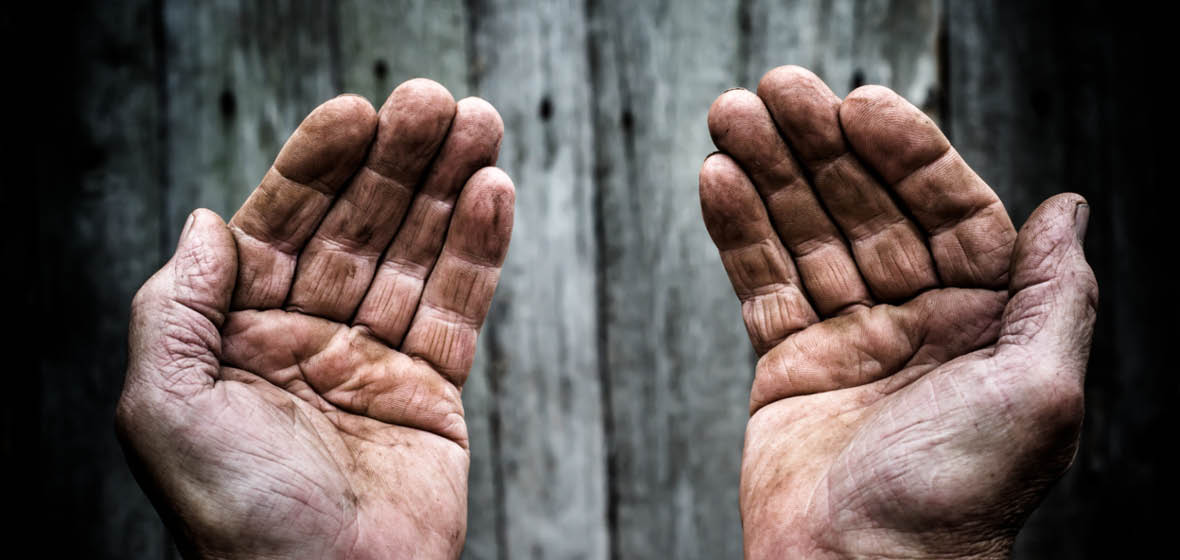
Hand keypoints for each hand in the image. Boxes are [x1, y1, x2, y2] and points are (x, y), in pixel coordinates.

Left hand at [116, 79, 512, 558]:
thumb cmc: (237, 524)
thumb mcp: (164, 411)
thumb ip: (174, 309)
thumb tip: (206, 222)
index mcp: (239, 336)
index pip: (282, 227)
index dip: (319, 166)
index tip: (357, 111)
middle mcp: (307, 338)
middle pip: (361, 228)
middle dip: (397, 163)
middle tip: (435, 102)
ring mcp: (374, 361)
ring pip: (417, 255)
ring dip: (448, 189)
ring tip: (480, 126)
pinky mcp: (432, 391)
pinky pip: (460, 308)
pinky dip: (481, 250)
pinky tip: (495, 195)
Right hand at [700, 67, 1096, 557]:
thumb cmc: (956, 500)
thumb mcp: (1039, 391)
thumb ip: (1053, 293)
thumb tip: (1070, 208)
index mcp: (983, 321)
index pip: (945, 209)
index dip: (905, 152)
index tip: (857, 104)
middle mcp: (918, 321)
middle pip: (863, 210)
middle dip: (817, 147)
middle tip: (772, 89)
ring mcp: (849, 340)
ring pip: (804, 235)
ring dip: (766, 173)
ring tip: (728, 115)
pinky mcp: (788, 364)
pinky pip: (760, 283)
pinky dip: (736, 232)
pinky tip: (717, 180)